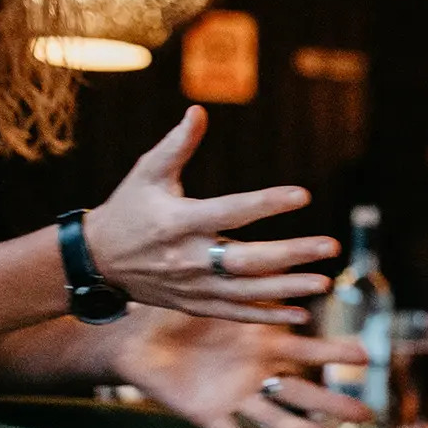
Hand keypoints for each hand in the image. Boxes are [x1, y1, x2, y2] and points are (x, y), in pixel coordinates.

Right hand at [83, 108, 337, 325]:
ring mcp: (192, 286)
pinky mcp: (194, 304)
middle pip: (247, 258)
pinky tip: (301, 315)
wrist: (96, 261)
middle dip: (291, 254)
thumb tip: (198, 111)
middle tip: (331, 246)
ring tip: (326, 282)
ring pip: (247, 291)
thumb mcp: (146, 173)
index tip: (304, 195)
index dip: (267, 203)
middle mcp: (188, 257)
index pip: (231, 212)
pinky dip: (267, 317)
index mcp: (179, 221)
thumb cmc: (127, 209)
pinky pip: (235, 314)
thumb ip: (176, 145)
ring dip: (288, 288)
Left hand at [114, 306, 371, 427]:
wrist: (132, 338)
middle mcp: (255, 372)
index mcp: (261, 342)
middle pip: (303, 391)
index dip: (336, 353)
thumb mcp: (216, 291)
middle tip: (367, 413)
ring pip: (276, 418)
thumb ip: (245, 282)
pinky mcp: (205, 412)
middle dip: (335, 401)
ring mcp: (234, 395)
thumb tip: (279, 258)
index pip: (308, 349)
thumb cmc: (175, 309)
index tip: (366, 356)